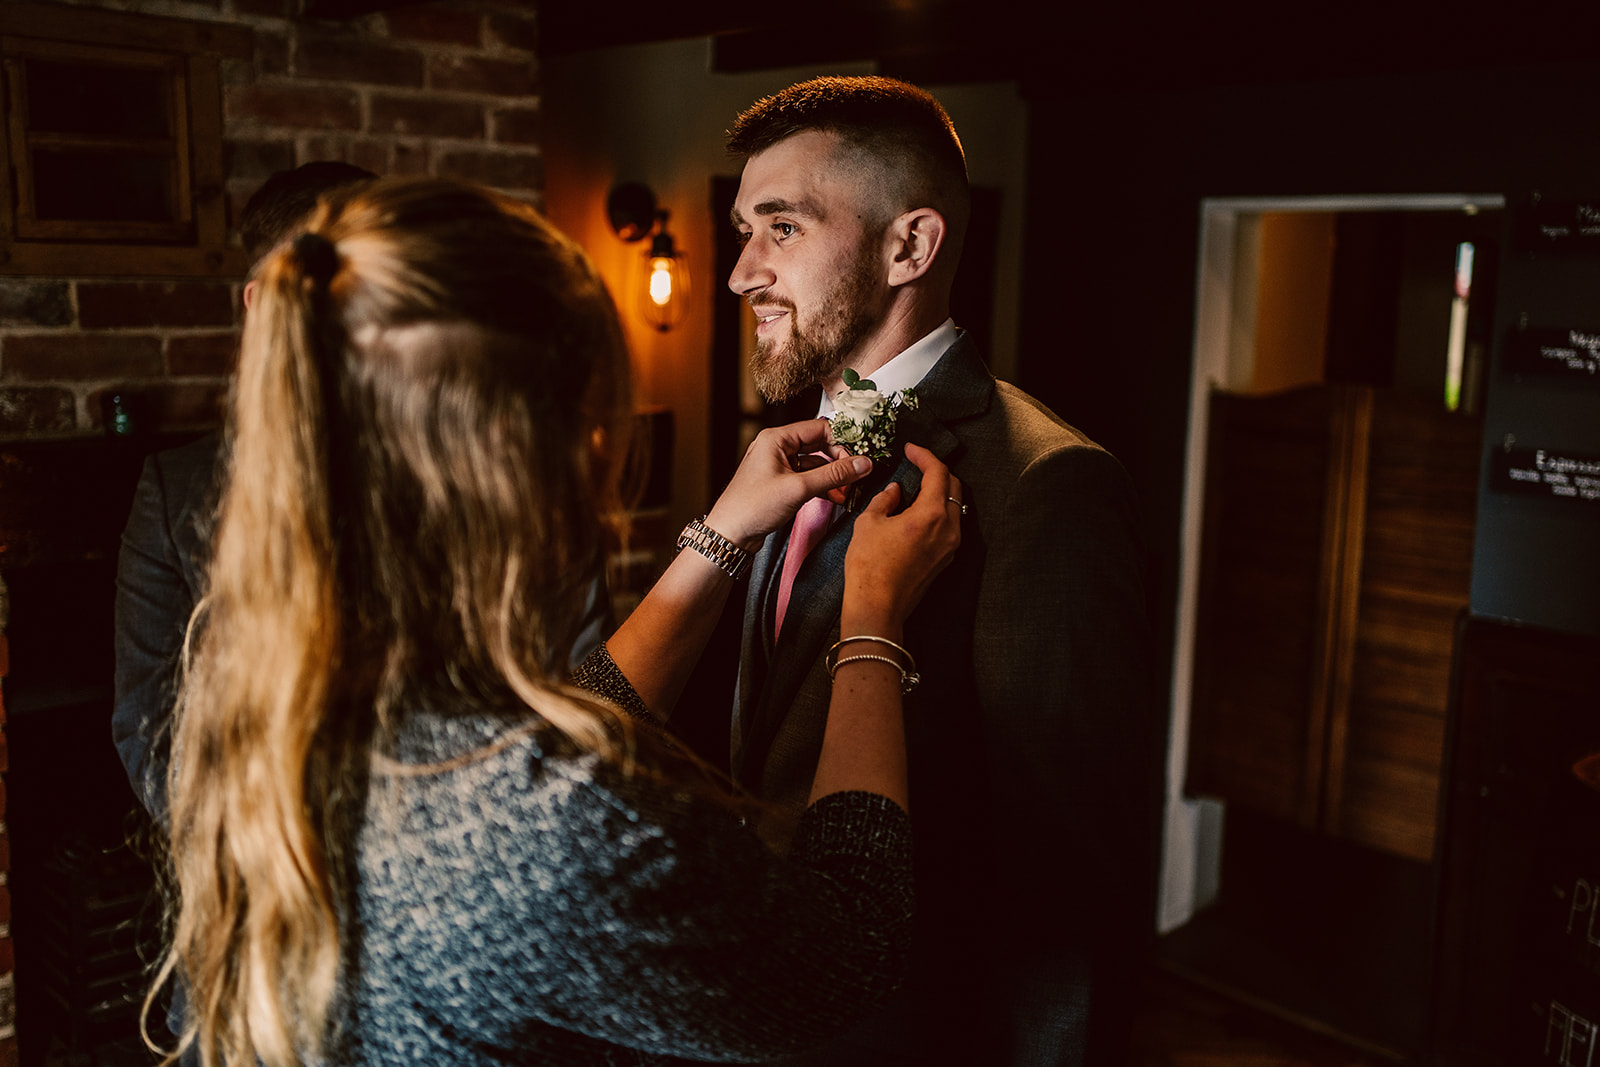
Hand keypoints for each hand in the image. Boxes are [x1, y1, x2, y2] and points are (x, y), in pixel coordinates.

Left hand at [704, 419, 872, 549]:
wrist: (730, 534)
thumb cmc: (752, 507)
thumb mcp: (799, 488)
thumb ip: (834, 474)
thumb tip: (863, 463)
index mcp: (777, 438)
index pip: (820, 428)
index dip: (842, 442)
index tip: (859, 458)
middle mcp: (777, 447)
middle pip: (820, 445)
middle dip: (839, 462)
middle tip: (856, 477)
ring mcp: (779, 465)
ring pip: (816, 464)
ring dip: (833, 477)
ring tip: (848, 492)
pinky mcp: (781, 482)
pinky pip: (808, 478)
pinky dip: (823, 487)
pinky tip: (835, 498)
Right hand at [843, 443, 960, 630]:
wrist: (877, 607)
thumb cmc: (870, 566)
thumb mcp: (869, 522)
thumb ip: (885, 500)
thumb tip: (894, 491)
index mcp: (932, 514)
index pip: (938, 472)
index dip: (924, 456)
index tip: (911, 450)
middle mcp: (948, 528)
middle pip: (954, 487)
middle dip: (937, 472)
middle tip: (917, 465)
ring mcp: (950, 546)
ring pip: (954, 507)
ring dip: (939, 493)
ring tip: (917, 488)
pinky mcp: (945, 560)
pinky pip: (949, 526)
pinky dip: (938, 513)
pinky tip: (917, 513)